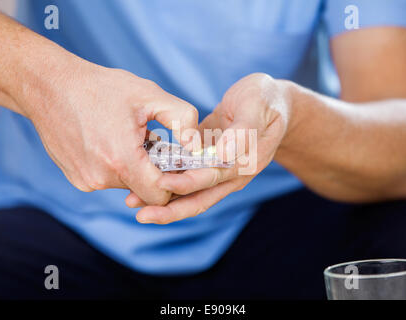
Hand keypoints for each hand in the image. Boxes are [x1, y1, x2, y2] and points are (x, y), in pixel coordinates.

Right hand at [26, 60, 197, 205]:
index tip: (178, 161)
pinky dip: (119, 167)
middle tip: (157, 144)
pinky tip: (114, 142)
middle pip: (145, 191)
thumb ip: (182, 119)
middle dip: (157, 172)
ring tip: (132, 139)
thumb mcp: (150, 94)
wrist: (49, 86)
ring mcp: (86, 181)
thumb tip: (197, 148)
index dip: (175, 181)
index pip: (161, 195)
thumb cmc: (101, 88)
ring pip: (128, 185)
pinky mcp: (77, 179)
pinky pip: (110, 180)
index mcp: (122, 160)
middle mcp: (101, 178)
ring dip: (137, 168)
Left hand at [127, 73, 294, 222]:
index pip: (212, 178)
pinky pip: (188, 178)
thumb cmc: (265, 100)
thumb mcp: (257, 107)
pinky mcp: (208, 163)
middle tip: (141, 214)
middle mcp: (232, 173)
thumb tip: (222, 155)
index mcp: (245, 163)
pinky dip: (169, 183)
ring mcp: (219, 171)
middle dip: (170, 208)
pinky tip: (146, 181)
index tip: (160, 184)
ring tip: (135, 205)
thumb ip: (243, 131)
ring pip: (192, 193)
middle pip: (199, 197)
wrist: (270, 102)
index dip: (186, 184)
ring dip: (165, 201)